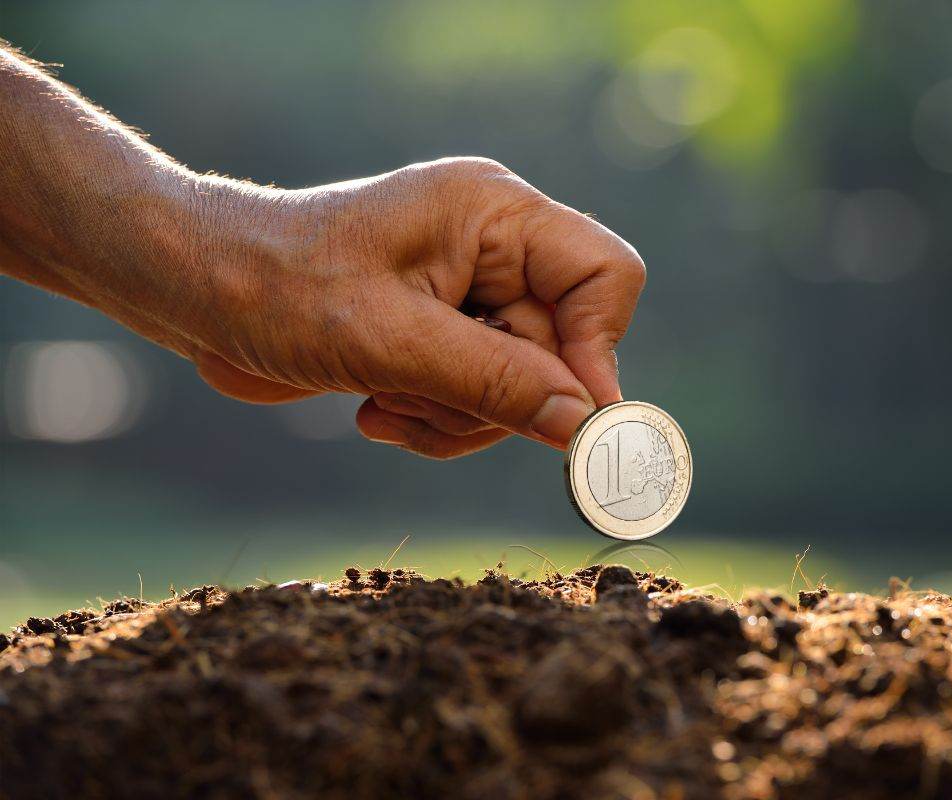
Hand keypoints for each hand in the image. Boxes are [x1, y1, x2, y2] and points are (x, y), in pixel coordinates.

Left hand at [189, 158, 644, 457]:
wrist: (196, 289)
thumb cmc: (277, 289)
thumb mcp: (389, 341)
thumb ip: (495, 382)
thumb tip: (587, 425)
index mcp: (494, 213)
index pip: (606, 275)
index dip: (595, 349)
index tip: (560, 416)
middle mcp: (496, 246)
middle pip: (563, 349)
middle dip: (492, 396)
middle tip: (418, 400)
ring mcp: (473, 290)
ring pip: (525, 387)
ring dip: (455, 416)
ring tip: (383, 401)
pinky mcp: (446, 331)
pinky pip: (482, 399)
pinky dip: (435, 420)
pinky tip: (375, 407)